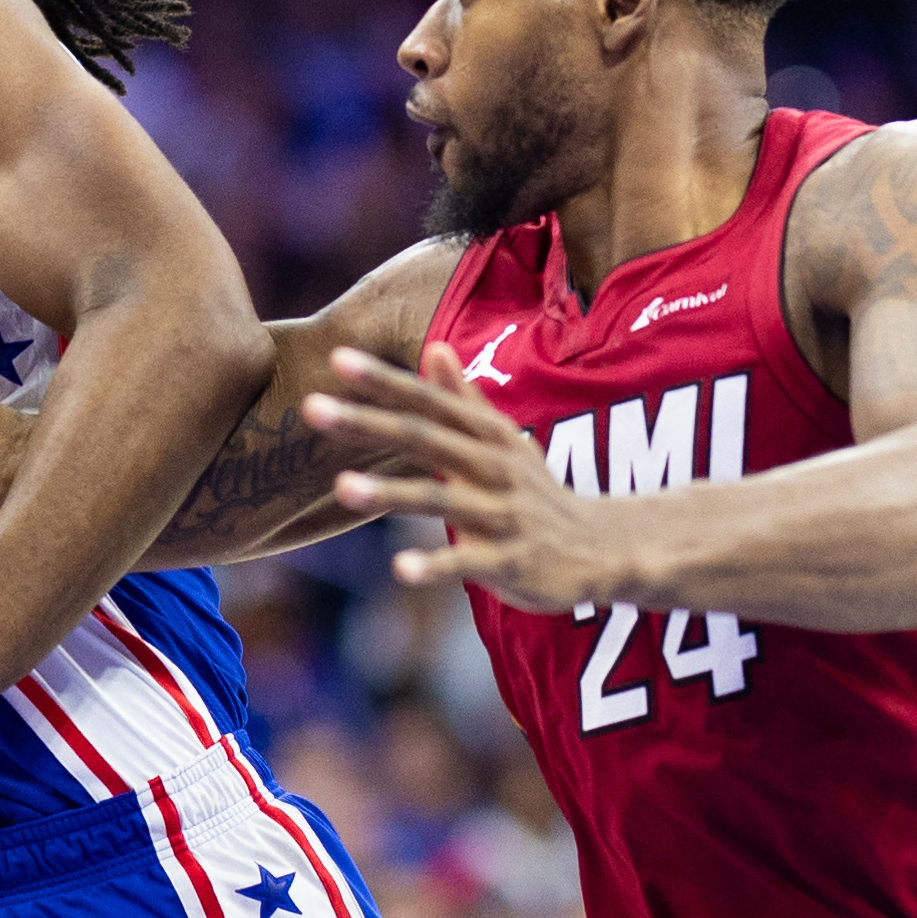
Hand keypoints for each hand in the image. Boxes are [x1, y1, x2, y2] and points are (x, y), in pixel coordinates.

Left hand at [300, 343, 631, 611]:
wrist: (605, 549)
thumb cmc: (537, 493)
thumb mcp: (504, 441)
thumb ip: (464, 399)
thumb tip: (434, 348)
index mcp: (486, 435)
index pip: (428, 401)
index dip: (383, 380)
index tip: (336, 358)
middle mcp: (492, 467)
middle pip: (424, 436)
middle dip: (368, 422)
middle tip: (311, 408)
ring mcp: (502, 514)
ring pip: (440, 498)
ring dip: (389, 491)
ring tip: (340, 486)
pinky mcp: (511, 561)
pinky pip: (468, 561)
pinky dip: (435, 565)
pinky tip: (398, 569)